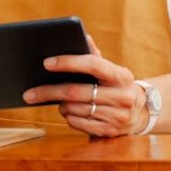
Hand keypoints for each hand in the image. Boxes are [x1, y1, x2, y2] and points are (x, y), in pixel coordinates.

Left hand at [22, 34, 148, 137]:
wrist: (141, 113)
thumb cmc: (117, 86)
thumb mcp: (112, 71)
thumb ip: (95, 56)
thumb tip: (84, 38)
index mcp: (122, 76)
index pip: (93, 64)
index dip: (69, 62)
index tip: (47, 62)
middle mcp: (122, 96)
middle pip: (76, 92)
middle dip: (49, 91)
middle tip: (29, 93)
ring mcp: (117, 116)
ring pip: (74, 109)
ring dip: (60, 105)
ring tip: (57, 101)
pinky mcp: (108, 132)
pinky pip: (78, 123)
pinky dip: (69, 117)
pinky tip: (69, 112)